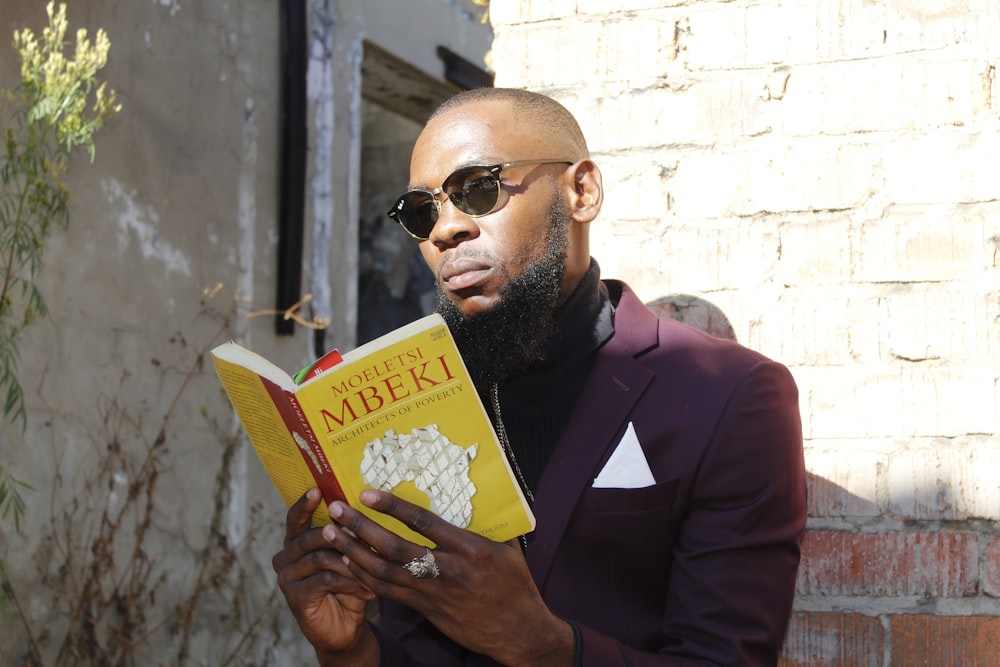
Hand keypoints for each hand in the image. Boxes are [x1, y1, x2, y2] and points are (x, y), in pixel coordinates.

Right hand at [272, 489, 378, 664]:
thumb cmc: (349, 586)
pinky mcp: (295, 597)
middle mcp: (286, 557)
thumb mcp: (351, 557)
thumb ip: (350, 536)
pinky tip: (366, 584)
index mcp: (296, 542)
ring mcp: (287, 578)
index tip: (317, 489)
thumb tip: (365, 510)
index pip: (296, 518)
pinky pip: (324, 579)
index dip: (305, 504)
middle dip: (338, 533)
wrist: (344, 628)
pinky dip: (348, 579)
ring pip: (320, 557)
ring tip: (372, 561)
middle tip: (360, 531)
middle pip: (309, 536)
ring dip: (349, 558)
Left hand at [326, 489, 574, 666]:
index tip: (368, 492)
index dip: (393, 507)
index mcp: (469, 549)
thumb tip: (474, 492)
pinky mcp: (426, 609)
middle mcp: (447, 570)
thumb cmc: (516, 585)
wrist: (519, 632)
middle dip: (361, 528)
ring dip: (354, 552)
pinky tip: (348, 563)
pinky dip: (365, 577)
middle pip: (394, 547)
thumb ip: (486, 523)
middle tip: (336, 510)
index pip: (424, 522)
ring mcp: (433, 593)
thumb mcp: (508, 548)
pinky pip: (388, 592)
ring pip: (384, 572)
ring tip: (331, 534)